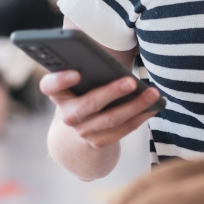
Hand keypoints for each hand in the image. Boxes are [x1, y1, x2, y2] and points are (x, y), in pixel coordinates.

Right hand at [39, 71, 160, 148]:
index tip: (76, 72)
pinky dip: (139, 117)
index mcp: (58, 92)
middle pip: (88, 104)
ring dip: (135, 106)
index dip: (60, 80)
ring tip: (153, 93)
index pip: (49, 85)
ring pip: (110, 119)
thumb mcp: (82, 79)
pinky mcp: (98, 142)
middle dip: (112, 92)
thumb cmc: (86, 90)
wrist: (80, 128)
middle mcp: (67, 114)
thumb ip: (91, 67)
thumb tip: (116, 60)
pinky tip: (153, 107)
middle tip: (131, 81)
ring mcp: (82, 131)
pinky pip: (122, 130)